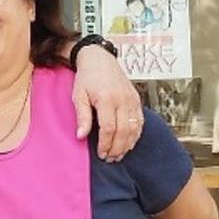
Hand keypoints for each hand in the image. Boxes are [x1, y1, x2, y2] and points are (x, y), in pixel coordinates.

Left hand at [72, 44, 142, 160]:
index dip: (106, 144)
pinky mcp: (136, 99)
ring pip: (134, 128)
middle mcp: (122, 100)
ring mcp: (132, 100)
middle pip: (124, 131)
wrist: (100, 59)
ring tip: (119, 155)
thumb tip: (81, 136)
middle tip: (110, 159)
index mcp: (106, 99)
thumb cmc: (87, 77)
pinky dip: (136, 135)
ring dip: (127, 144)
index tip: (101, 154)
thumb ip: (82, 116)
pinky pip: (140, 121)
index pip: (108, 128)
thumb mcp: (78, 95)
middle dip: (117, 148)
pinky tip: (129, 143)